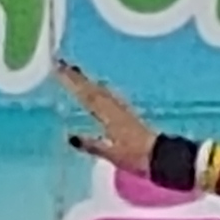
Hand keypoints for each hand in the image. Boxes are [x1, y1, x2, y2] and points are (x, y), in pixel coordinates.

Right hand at [54, 61, 163, 179]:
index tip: (59, 68)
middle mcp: (114, 107)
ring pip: (100, 90)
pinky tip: (98, 90)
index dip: (72, 81)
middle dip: (77, 76)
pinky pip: (108, 96)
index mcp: (108, 115)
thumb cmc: (135, 156)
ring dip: (87, 80)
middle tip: (62, 63)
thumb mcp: (110, 153)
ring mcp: (121, 108)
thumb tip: (70, 137)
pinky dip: (98, 89)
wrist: (159, 155)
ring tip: (75, 72)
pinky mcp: (126, 113)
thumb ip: (91, 145)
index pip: (86, 94)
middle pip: (92, 88)